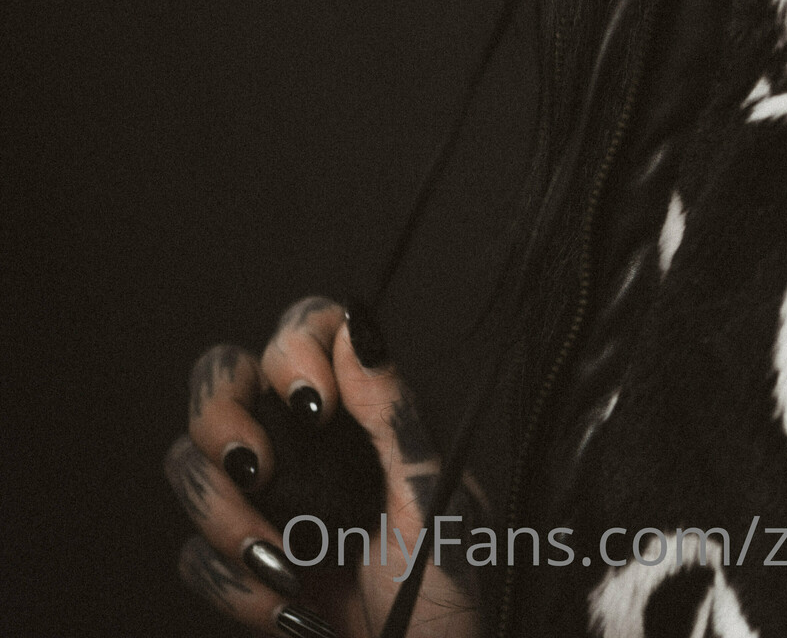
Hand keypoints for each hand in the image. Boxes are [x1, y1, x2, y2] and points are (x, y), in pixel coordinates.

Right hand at [166, 296, 480, 636]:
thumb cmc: (447, 594)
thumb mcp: (437, 501)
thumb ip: (395, 415)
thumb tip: (358, 326)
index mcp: (360, 412)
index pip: (306, 330)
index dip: (294, 348)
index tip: (316, 405)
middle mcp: (305, 443)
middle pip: (222, 377)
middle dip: (220, 415)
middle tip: (257, 466)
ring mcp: (267, 501)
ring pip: (189, 461)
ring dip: (223, 515)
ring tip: (283, 562)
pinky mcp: (241, 563)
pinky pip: (192, 553)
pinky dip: (230, 582)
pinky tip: (287, 608)